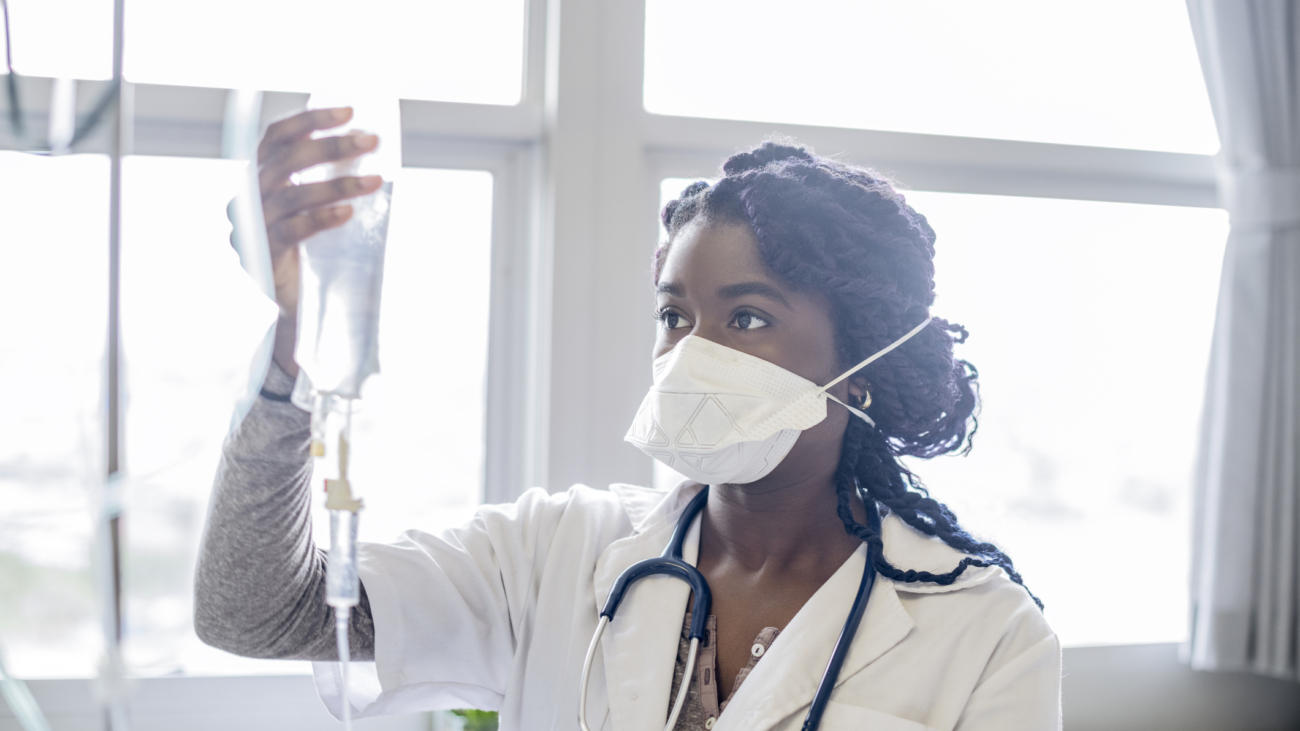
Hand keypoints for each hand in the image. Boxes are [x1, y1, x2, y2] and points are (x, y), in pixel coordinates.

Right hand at [251, 107, 383, 376]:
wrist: (299, 310)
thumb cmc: (315, 253)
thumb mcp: (322, 210)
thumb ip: (331, 182)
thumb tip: (372, 152)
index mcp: (262, 179)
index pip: (277, 138)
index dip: (309, 120)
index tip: (348, 110)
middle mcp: (250, 198)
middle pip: (286, 161)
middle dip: (331, 147)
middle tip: (371, 141)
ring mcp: (254, 227)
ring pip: (292, 195)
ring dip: (336, 183)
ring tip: (375, 180)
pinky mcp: (264, 255)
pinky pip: (292, 230)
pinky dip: (321, 218)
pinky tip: (348, 213)